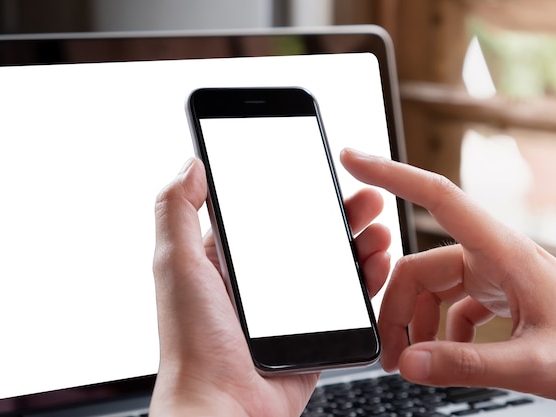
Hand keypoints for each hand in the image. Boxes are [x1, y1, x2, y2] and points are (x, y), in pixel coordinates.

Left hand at [150, 158, 390, 415]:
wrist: (224, 410)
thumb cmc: (192, 343)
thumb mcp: (176, 265)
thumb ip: (177, 210)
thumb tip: (192, 163)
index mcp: (228, 262)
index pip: (268, 215)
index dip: (297, 192)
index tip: (322, 171)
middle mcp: (261, 283)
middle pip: (308, 236)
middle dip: (340, 214)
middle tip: (367, 197)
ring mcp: (290, 309)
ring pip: (333, 264)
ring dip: (359, 241)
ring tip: (379, 226)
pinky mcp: (312, 334)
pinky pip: (346, 300)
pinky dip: (367, 278)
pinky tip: (379, 261)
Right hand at [340, 148, 555, 403]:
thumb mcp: (534, 364)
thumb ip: (468, 365)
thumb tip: (410, 362)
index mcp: (503, 252)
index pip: (438, 197)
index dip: (392, 174)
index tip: (353, 161)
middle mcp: (493, 255)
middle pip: (419, 266)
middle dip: (396, 309)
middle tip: (393, 356)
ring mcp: (493, 273)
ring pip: (429, 286)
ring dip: (414, 323)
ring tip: (417, 361)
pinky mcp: (496, 292)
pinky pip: (449, 303)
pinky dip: (438, 330)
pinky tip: (447, 355)